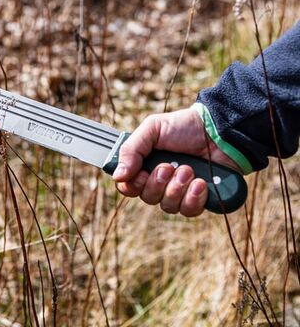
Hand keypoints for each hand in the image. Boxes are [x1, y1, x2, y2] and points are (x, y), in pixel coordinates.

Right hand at [112, 108, 241, 216]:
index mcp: (145, 165)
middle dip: (158, 183)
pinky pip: (189, 211)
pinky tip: (202, 183)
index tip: (140, 175)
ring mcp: (180, 192)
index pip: (128, 187)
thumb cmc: (185, 127)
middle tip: (169, 166)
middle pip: (148, 198)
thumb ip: (131, 150)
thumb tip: (117, 176)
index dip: (131, 186)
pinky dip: (194, 197)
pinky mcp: (200, 199)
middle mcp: (161, 182)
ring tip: (189, 170)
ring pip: (168, 206)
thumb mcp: (152, 129)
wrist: (219, 131)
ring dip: (177, 188)